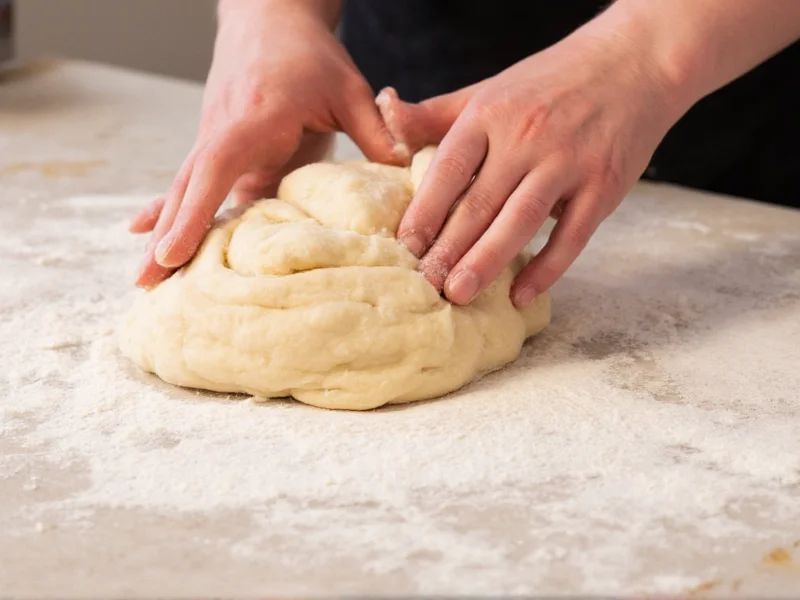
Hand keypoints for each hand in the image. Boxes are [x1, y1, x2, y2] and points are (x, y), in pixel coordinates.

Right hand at [132, 0, 403, 287]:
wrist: (270, 20)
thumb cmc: (310, 55)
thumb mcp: (348, 88)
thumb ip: (375, 129)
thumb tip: (405, 168)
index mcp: (255, 119)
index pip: (217, 168)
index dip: (193, 212)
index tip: (172, 252)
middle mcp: (223, 132)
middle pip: (189, 188)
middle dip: (166, 236)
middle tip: (145, 284)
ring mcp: (215, 141)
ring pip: (184, 190)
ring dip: (162, 232)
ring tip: (144, 281)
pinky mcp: (218, 149)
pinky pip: (191, 185)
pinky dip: (169, 210)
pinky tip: (142, 233)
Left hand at [382, 24, 685, 307]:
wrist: (635, 61)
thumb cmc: (551, 81)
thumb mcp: (489, 89)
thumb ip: (437, 114)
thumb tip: (385, 109)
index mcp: (491, 113)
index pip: (448, 169)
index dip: (423, 211)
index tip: (404, 247)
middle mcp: (527, 137)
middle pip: (479, 202)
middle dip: (448, 248)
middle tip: (425, 284)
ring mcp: (569, 162)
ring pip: (520, 220)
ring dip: (487, 261)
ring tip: (458, 293)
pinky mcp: (604, 185)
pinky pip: (571, 236)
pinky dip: (547, 269)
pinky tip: (521, 295)